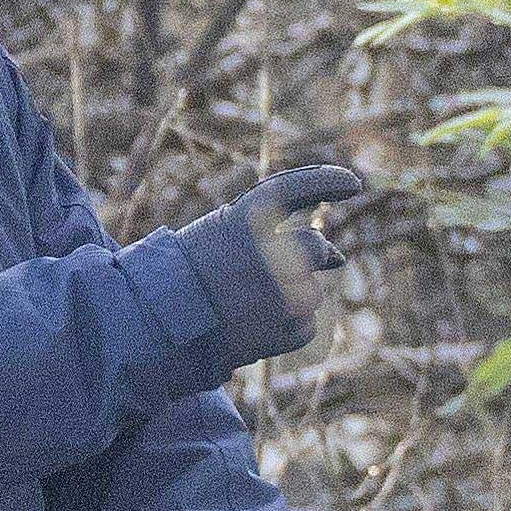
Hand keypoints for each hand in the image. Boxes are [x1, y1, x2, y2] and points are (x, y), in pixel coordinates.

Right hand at [175, 164, 364, 369]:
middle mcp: (272, 253)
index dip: (328, 181)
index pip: (299, 187)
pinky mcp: (287, 329)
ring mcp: (283, 293)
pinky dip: (289, 326)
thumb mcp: (219, 234)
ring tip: (251, 306)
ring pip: (312, 292)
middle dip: (319, 254)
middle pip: (316, 248)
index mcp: (247, 220)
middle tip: (308, 263)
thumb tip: (336, 256)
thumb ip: (268, 231)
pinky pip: (306, 325)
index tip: (353, 184)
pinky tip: (257, 327)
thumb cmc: (185, 277)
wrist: (158, 326)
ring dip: (292, 296)